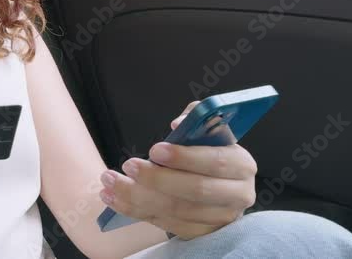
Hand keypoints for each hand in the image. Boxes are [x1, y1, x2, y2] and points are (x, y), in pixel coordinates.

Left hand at [99, 101, 257, 239]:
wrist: (216, 182)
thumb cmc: (206, 150)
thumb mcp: (207, 130)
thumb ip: (196, 118)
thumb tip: (179, 123)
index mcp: (241, 164)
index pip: (216, 162)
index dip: (185, 157)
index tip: (154, 150)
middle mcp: (237, 195)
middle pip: (196, 191)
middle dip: (158, 178)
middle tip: (129, 165)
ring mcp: (220, 218)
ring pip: (176, 210)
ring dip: (138, 196)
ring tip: (111, 181)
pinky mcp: (201, 233)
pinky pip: (165, 224)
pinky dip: (136, 211)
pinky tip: (114, 198)